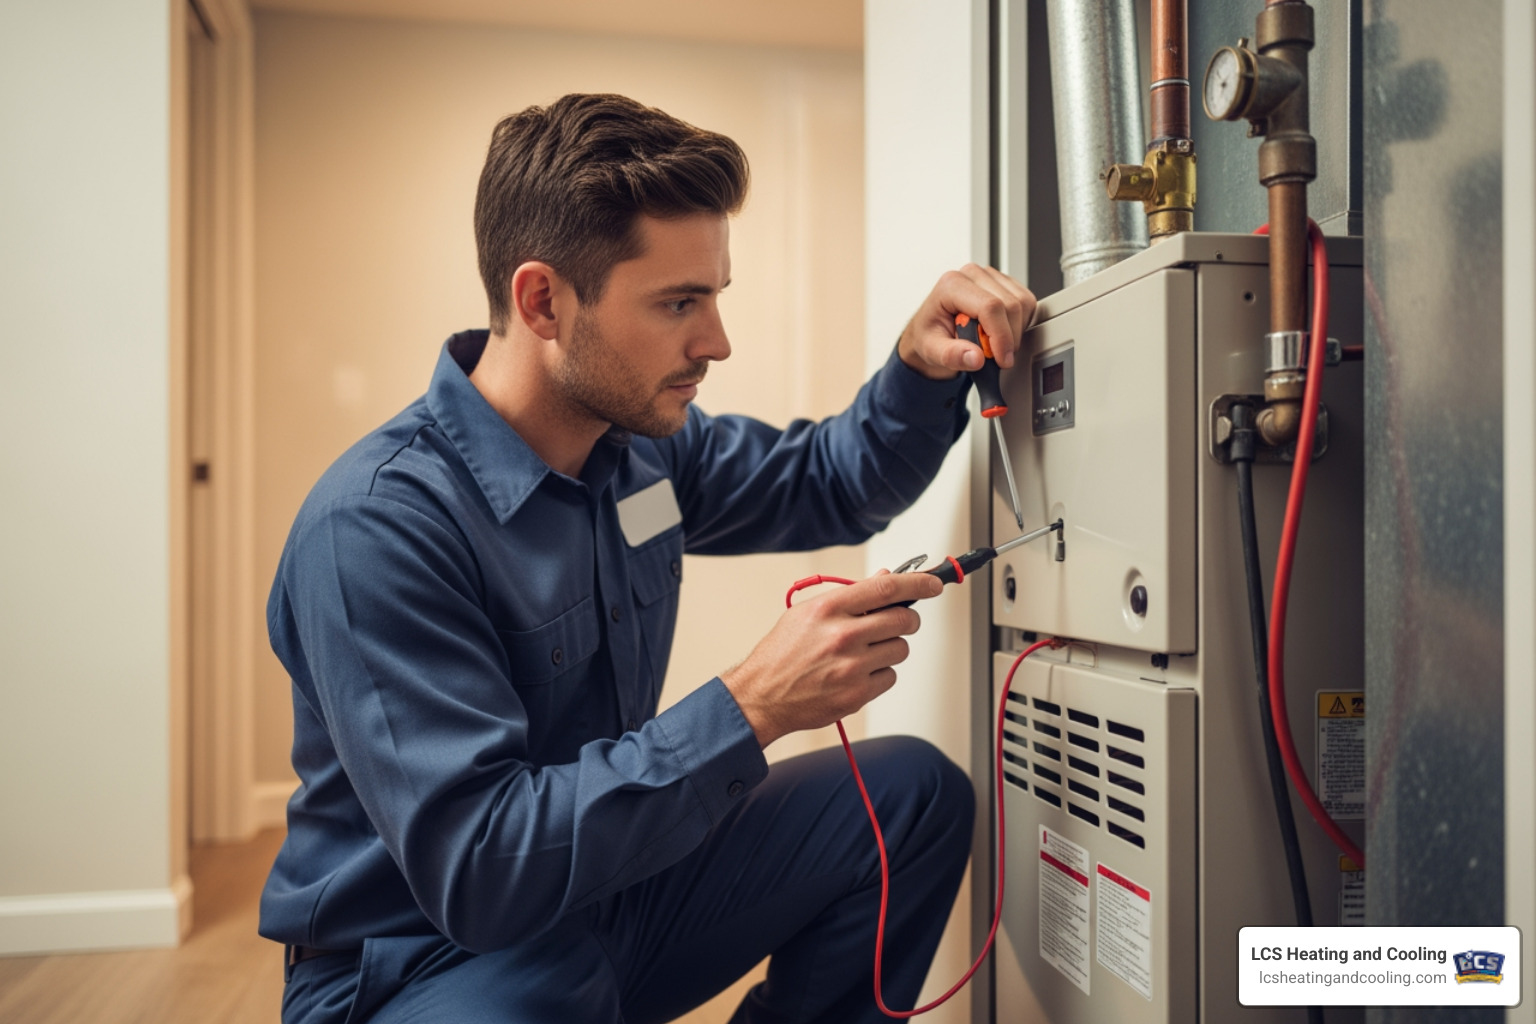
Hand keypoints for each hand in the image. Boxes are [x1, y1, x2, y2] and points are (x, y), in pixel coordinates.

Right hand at [721, 570, 944, 747]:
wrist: (762, 696)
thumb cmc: (782, 654)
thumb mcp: (807, 614)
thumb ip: (850, 597)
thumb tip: (885, 579)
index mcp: (828, 610)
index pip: (886, 588)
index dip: (917, 583)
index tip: (934, 583)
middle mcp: (842, 636)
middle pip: (903, 619)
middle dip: (907, 620)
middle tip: (897, 623)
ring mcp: (851, 667)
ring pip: (900, 649)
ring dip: (891, 649)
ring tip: (864, 653)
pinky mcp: (856, 694)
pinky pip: (890, 677)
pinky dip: (880, 674)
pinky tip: (857, 674)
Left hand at [897, 264, 1037, 379]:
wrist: (930, 331)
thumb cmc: (929, 335)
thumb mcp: (931, 351)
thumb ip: (951, 356)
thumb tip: (975, 358)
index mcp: (952, 285)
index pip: (990, 306)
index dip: (1001, 336)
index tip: (1002, 359)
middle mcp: (972, 275)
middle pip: (1010, 305)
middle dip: (1009, 338)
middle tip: (996, 357)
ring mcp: (990, 277)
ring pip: (1023, 303)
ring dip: (1016, 331)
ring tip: (996, 345)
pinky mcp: (1003, 284)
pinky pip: (1026, 303)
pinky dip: (1020, 324)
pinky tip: (1002, 333)